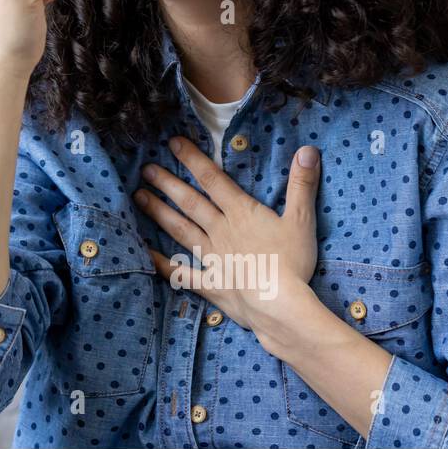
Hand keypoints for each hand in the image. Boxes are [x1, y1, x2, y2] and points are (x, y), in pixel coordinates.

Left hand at [132, 136, 321, 337]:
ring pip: (181, 230)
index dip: (193, 159)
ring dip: (159, 212)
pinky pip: (181, 273)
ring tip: (139, 197)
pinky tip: (145, 253)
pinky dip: (163, 264)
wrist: (279, 305)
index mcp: (241, 213)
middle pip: (190, 203)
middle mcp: (221, 231)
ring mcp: (212, 258)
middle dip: (167, 183)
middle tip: (145, 169)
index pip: (212, 180)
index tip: (173, 143)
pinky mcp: (210, 284)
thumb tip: (308, 149)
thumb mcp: (302, 220)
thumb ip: (301, 185)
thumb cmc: (292, 262)